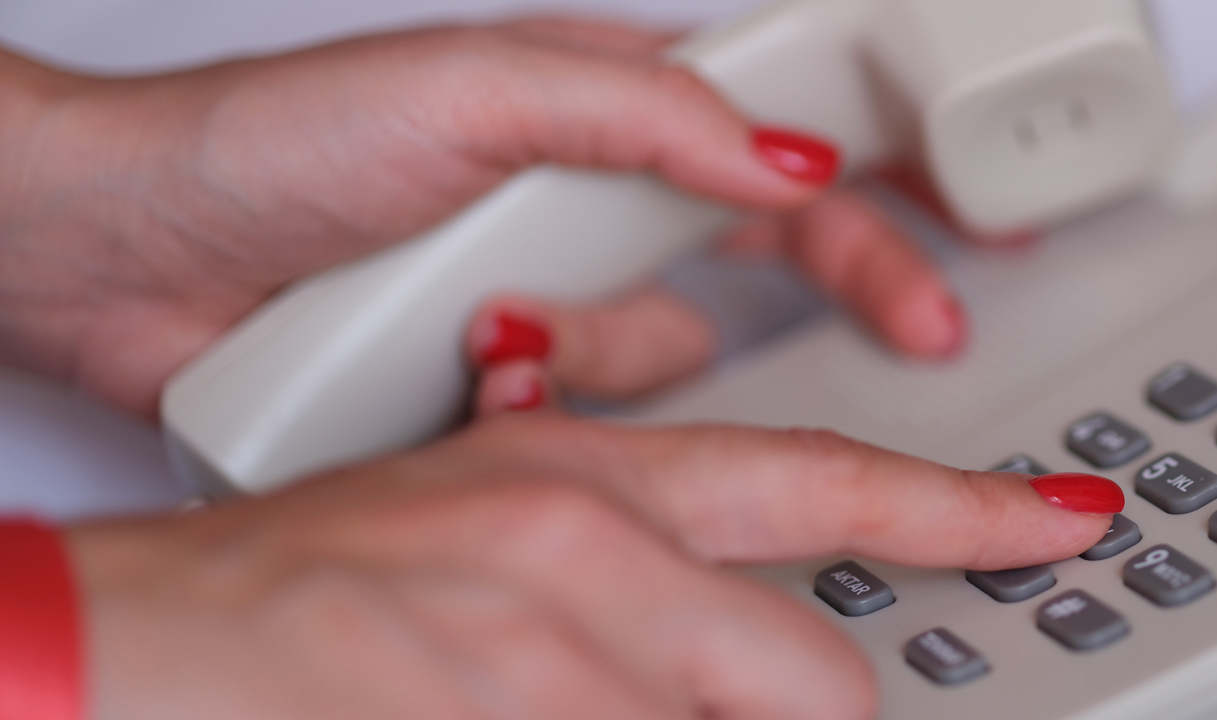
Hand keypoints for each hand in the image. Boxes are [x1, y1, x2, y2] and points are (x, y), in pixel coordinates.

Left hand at [0, 18, 964, 418]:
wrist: (126, 262)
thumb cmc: (276, 143)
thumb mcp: (478, 91)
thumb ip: (647, 114)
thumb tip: (786, 153)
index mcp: (606, 104)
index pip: (789, 141)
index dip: (894, 183)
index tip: (974, 233)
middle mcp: (595, 199)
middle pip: (768, 250)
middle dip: (842, 284)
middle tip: (923, 328)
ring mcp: (554, 295)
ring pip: (668, 358)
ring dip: (603, 353)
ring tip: (496, 325)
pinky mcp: (503, 383)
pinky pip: (586, 417)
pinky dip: (538, 403)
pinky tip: (463, 367)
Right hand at [70, 406, 1121, 719]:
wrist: (128, 646)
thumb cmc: (297, 599)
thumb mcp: (481, 535)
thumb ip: (629, 581)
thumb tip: (730, 649)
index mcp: (586, 480)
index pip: (822, 480)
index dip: (961, 511)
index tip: (1059, 525)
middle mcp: (581, 554)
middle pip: (815, 684)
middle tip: (684, 715)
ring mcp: (540, 663)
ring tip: (533, 706)